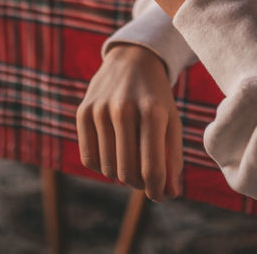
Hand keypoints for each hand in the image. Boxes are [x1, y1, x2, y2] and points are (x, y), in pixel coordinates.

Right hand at [76, 44, 181, 200]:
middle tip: (145, 178)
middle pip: (127, 172)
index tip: (160, 195)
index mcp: (153, 112)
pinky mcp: (83, 111)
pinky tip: (113, 155)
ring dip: (120, 175)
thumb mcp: (172, 122)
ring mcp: (100, 109)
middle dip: (139, 183)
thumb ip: (173, 158)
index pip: (152, 167)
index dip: (157, 190)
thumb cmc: (157, 98)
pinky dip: (101, 166)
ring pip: (107, 168)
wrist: (132, 60)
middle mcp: (124, 109)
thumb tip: (170, 194)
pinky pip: (89, 158)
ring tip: (131, 164)